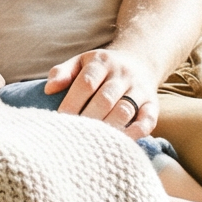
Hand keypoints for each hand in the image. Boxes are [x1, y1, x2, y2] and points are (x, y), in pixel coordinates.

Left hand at [44, 48, 161, 138]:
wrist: (140, 60)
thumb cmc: (102, 68)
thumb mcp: (81, 61)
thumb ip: (63, 72)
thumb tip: (48, 89)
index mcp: (102, 62)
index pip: (86, 82)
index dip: (72, 102)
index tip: (60, 119)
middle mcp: (123, 74)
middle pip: (105, 99)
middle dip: (88, 118)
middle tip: (74, 135)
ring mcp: (139, 89)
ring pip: (124, 110)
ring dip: (108, 127)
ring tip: (92, 141)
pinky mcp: (153, 104)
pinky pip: (148, 119)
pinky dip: (136, 132)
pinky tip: (121, 142)